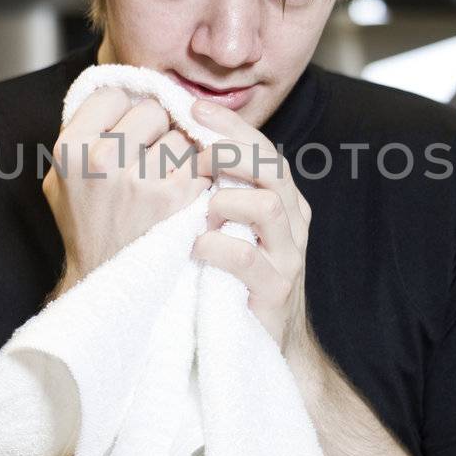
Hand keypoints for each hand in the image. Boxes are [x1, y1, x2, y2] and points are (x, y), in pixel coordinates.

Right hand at [42, 86, 210, 290]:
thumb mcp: (62, 177)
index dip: (125, 112)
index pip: (114, 94)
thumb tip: (120, 92)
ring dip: (180, 152)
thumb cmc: (85, 224)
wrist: (105, 281)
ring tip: (164, 178)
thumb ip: (83, 133)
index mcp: (70, 148)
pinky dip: (197, 174)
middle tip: (149, 157)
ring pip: (181, 135)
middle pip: (153, 110)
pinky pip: (199, 161)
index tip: (127, 133)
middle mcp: (101, 159)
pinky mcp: (174, 197)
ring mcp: (140, 179)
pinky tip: (182, 193)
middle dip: (157, 129)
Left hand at [188, 98, 318, 361]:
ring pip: (269, 206)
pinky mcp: (276, 292)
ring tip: (195, 209)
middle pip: (272, 167)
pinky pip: (251, 258)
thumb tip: (164, 144)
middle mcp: (290, 222)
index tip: (192, 107)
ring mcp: (288, 257)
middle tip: (195, 144)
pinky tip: (194, 247)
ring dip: (226, 199)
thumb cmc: (227, 281)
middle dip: (232, 148)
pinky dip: (219, 246)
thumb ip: (209, 192)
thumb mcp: (221, 228)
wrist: (255, 349)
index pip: (259, 148)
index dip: (229, 125)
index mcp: (278, 199)